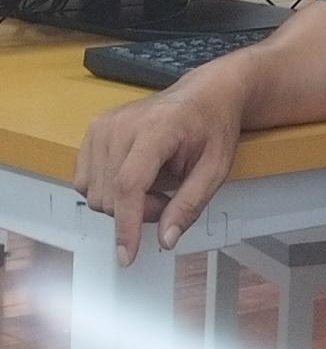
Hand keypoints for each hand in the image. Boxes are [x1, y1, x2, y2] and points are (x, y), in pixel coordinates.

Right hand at [73, 63, 247, 265]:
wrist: (206, 93)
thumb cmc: (213, 125)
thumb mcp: (216, 167)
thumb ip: (190, 205)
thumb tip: (166, 240)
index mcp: (158, 127)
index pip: (129, 184)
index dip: (126, 225)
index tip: (127, 256)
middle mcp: (123, 124)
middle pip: (112, 195)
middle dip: (139, 211)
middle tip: (169, 197)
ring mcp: (105, 125)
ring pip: (95, 193)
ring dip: (123, 203)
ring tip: (155, 184)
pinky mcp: (95, 129)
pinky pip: (85, 181)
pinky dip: (108, 190)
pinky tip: (135, 177)